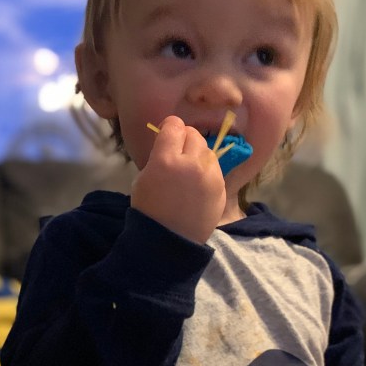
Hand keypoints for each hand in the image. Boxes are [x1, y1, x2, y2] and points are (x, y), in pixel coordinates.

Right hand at [131, 116, 225, 243]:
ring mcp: (210, 176)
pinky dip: (207, 171)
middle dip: (184, 140)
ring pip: (207, 150)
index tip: (167, 137)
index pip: (174, 125)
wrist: (169, 241)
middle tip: (177, 155)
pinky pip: (215, 168)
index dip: (169, 129)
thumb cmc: (149, 209)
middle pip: (193, 134)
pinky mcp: (221, 187)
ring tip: (188, 172)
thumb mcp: (143, 178)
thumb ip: (158, 156)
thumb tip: (170, 144)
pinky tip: (197, 186)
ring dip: (197, 155)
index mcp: (166, 160)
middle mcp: (192, 163)